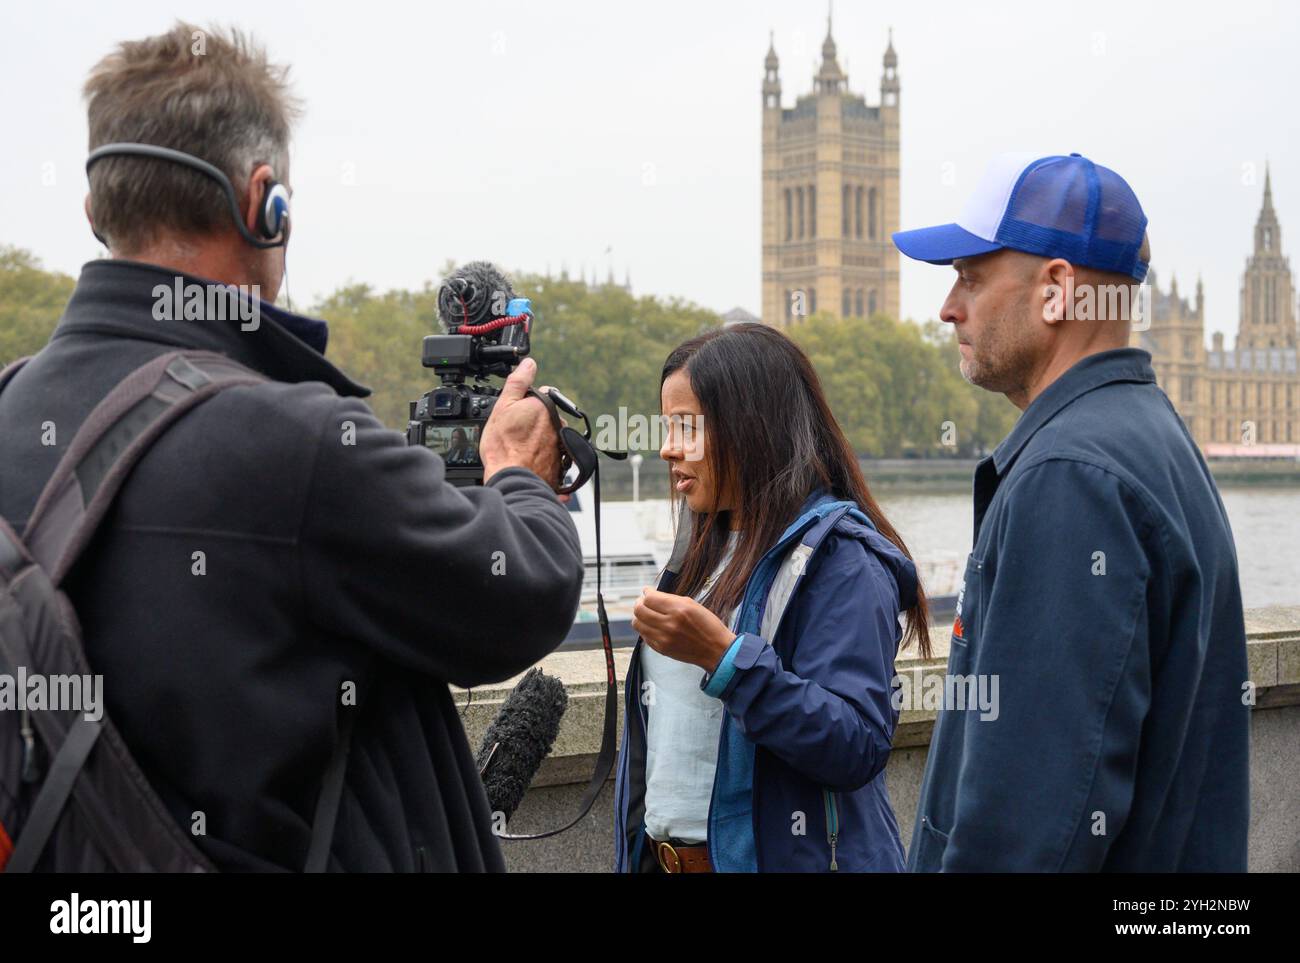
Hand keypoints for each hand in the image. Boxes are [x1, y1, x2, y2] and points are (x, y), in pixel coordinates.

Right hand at [480, 359, 561, 486]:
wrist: (513, 478)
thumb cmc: (504, 446)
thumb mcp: (503, 406)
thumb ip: (518, 382)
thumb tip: (529, 363)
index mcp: (545, 407)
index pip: (538, 397)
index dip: (523, 405)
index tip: (514, 417)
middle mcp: (558, 425)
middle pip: (545, 418)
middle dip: (533, 424)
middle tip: (515, 435)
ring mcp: (561, 445)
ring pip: (549, 437)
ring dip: (539, 441)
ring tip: (521, 451)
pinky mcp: (562, 465)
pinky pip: (552, 457)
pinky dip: (543, 458)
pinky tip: (529, 462)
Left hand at [632, 588, 736, 671]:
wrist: (716, 650)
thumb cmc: (708, 626)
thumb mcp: (692, 604)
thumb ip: (670, 599)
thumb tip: (651, 594)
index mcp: (678, 610)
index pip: (649, 598)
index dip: (646, 593)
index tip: (647, 591)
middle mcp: (669, 624)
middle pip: (639, 610)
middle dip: (639, 602)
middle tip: (644, 601)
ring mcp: (663, 638)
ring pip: (637, 623)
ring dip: (640, 616)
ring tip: (646, 613)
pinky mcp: (661, 649)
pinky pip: (644, 636)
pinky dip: (645, 629)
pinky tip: (653, 626)